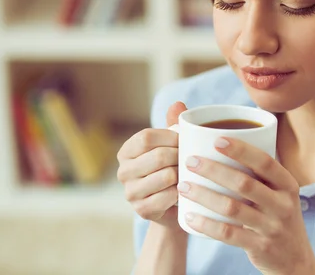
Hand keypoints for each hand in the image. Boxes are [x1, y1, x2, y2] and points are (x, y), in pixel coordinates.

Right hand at [117, 101, 186, 228]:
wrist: (176, 207)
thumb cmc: (174, 168)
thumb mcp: (173, 145)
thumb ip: (174, 125)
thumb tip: (178, 104)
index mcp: (127, 151)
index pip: (146, 137)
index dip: (170, 137)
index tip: (185, 141)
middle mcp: (123, 171)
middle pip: (158, 156)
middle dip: (180, 157)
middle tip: (191, 161)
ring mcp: (130, 193)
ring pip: (165, 176)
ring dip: (183, 176)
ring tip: (188, 176)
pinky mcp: (142, 211)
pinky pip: (168, 196)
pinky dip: (181, 194)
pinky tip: (184, 193)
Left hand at [177, 137, 314, 274]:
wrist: (294, 258)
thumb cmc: (276, 214)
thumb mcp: (278, 192)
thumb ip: (257, 171)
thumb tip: (221, 138)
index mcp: (287, 184)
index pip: (265, 162)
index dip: (241, 149)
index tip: (216, 139)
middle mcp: (283, 204)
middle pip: (244, 183)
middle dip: (213, 170)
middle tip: (189, 161)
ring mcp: (272, 227)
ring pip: (232, 208)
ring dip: (204, 195)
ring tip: (183, 186)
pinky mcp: (260, 247)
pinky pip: (229, 234)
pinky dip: (207, 225)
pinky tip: (190, 217)